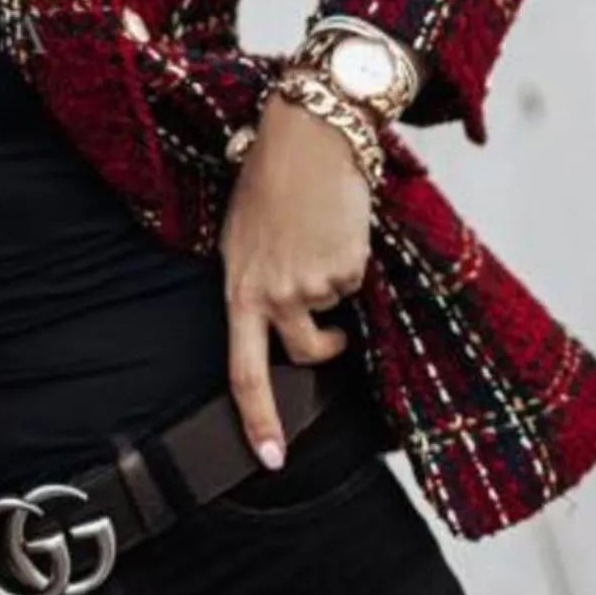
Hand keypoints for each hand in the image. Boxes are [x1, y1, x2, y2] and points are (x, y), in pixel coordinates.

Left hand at [220, 89, 373, 465]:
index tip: (271, 458)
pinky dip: (353, 258)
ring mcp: (313, 283)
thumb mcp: (241, 239)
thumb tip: (277, 326)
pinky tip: (338, 224)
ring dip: (337, 284)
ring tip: (321, 237)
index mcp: (238, 289)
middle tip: (335, 332)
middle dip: (327, 347)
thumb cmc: (271, 182)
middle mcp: (272, 293)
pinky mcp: (349, 266)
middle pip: (306, 353)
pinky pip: (358, 280)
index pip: (244, 371)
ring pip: (338, 309)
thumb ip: (253, 285)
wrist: (308, 136)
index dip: (259, 419)